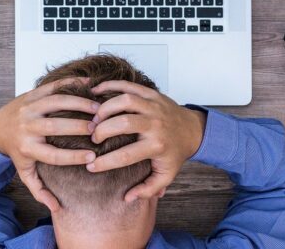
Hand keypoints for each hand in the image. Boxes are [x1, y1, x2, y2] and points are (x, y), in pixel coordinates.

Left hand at [0, 78, 99, 211]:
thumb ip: (39, 189)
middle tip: (98, 129)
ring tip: (98, 108)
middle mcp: (27, 127)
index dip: (74, 157)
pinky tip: (89, 85)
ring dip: (78, 103)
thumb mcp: (24, 171)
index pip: (53, 155)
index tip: (92, 157)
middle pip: (55, 127)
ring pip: (55, 102)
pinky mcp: (33, 94)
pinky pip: (53, 87)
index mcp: (28, 148)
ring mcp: (30, 108)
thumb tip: (55, 207)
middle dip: (78, 127)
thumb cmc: (16, 151)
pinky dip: (72, 84)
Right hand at [86, 81, 205, 201]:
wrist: (193, 130)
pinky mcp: (151, 94)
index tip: (90, 167)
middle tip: (93, 138)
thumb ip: (148, 189)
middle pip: (123, 123)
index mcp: (157, 146)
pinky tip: (95, 91)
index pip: (125, 155)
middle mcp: (155, 125)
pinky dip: (110, 86)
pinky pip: (128, 86)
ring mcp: (154, 106)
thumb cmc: (175, 153)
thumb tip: (127, 198)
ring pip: (125, 101)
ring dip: (105, 108)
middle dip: (102, 131)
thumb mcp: (166, 175)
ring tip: (94, 118)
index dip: (105, 162)